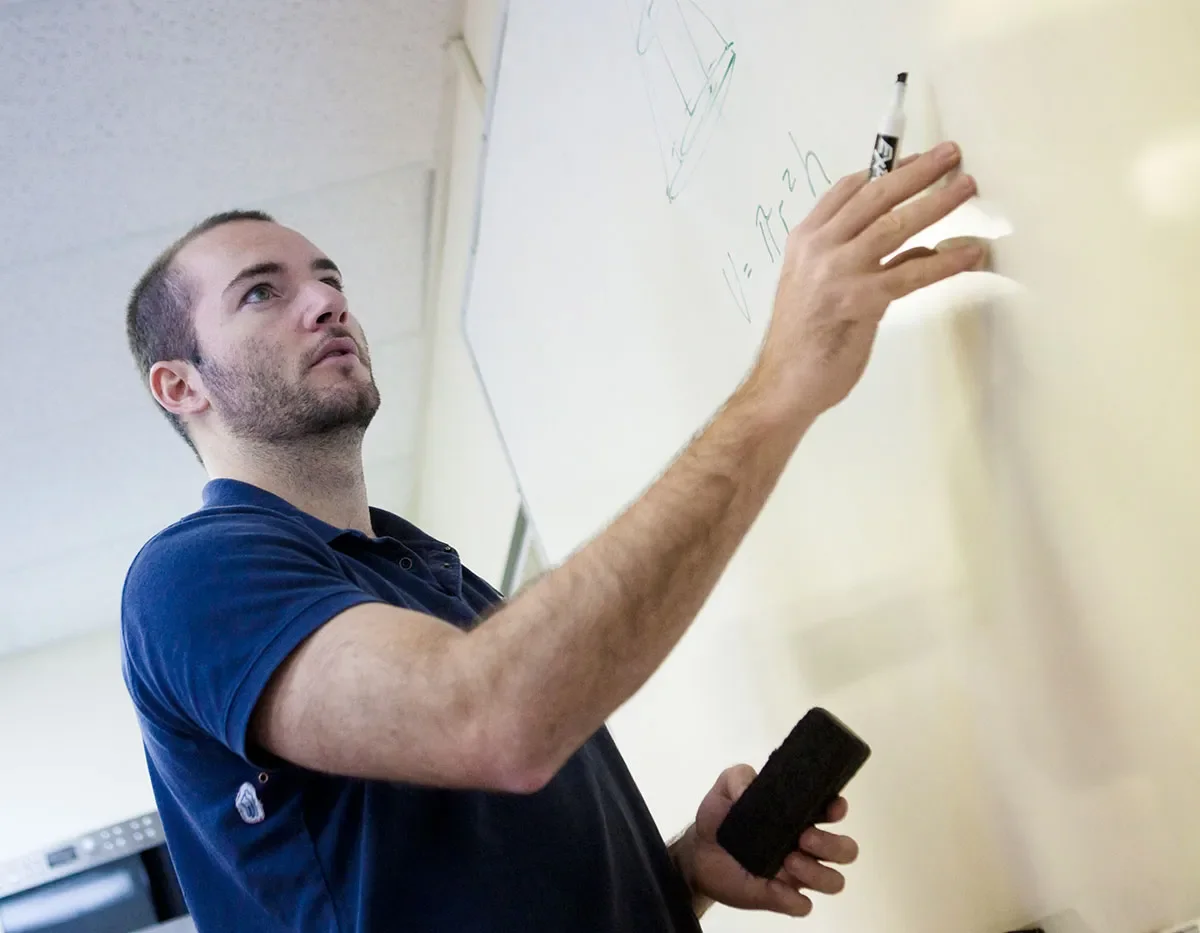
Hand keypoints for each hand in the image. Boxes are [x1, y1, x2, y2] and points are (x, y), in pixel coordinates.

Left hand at [672, 764, 859, 917]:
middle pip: (846, 850)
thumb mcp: (726, 787)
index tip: (829, 807)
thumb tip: (751, 787)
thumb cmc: (720, 818)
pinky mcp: (780, 897)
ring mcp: (796, 874)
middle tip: (803, 837)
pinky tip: (775, 886)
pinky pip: (802, 906)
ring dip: (818, 873)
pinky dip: (793, 899)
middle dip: (832, 844)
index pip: (834, 812)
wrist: (699, 852)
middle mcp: (806, 845)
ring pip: (834, 881)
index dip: (838, 809)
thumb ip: (739, 776)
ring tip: (789, 860)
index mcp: (799, 815)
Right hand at [750, 141, 982, 419]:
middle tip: (951, 154)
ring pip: (894, 225)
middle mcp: (819, 248)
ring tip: (966, 187)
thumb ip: (863, 260)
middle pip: (874, 196)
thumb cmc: (804, 338)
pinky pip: (911, 273)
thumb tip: (919, 247)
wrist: (784, 382)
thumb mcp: (822, 285)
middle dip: (917, 171)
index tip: (919, 158)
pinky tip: (969, 252)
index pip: (848, 189)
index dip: (886, 169)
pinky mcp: (859, 301)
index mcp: (805, 239)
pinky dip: (945, 261)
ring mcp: (837, 272)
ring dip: (936, 203)